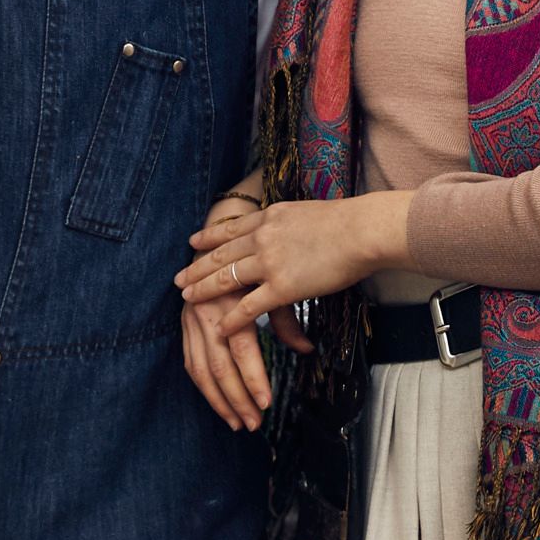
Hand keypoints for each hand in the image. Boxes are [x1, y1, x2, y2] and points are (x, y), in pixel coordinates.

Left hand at [175, 191, 411, 328]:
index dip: (209, 237)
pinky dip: (232, 320)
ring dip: (204, 291)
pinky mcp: (281, 287)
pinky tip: (219, 328)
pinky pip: (249, 307)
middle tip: (178, 278)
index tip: (192, 243)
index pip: (231, 229)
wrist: (361, 231)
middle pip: (221, 254)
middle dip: (196, 268)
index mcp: (270, 217)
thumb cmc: (347, 222)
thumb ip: (291, 222)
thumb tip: (289, 224)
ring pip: (227, 279)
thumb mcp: (308, 211)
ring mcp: (269, 262)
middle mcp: (263, 237)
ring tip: (186, 300)